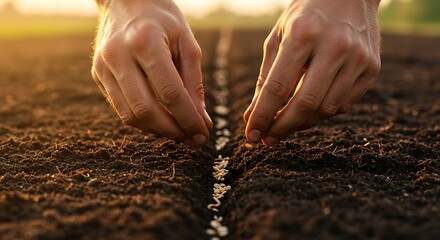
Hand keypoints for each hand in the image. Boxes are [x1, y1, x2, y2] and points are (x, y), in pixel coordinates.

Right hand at [91, 0, 211, 145]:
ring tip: (180, 132)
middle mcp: (119, 55)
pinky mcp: (98, 74)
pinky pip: (121, 108)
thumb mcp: (186, 42)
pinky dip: (144, 121)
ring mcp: (103, 66)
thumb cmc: (162, 18)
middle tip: (193, 139)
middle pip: (146, 110)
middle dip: (174, 131)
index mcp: (145, 42)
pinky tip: (162, 121)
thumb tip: (201, 119)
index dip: (189, 119)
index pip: (170, 93)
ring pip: (130, 115)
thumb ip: (193, 82)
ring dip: (158, 131)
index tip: (204, 133)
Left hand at [244, 0, 380, 145]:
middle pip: (305, 103)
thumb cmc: (305, 16)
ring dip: (302, 124)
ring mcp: (358, 57)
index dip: (262, 116)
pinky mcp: (372, 67)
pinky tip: (309, 112)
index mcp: (304, 33)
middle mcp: (335, 45)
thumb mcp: (279, 37)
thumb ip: (266, 77)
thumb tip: (253, 116)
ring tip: (285, 126)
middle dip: (282, 127)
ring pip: (327, 108)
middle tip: (268, 139)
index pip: (278, 87)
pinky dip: (323, 113)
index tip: (251, 134)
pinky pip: (344, 104)